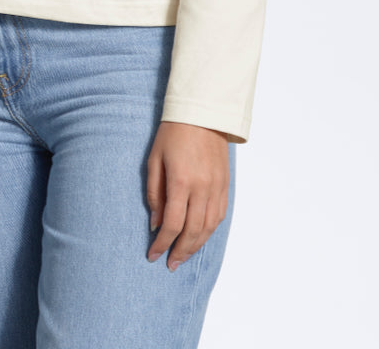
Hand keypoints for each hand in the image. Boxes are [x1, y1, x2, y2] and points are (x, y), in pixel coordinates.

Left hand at [146, 121, 230, 269]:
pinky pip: (219, 216)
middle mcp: (202, 189)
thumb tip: (154, 222)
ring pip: (208, 228)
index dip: (162, 243)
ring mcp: (216, 188)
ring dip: (196, 246)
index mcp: (181, 181)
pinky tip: (200, 238)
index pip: (171, 223)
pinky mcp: (225, 186)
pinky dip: (209, 231)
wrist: (203, 114)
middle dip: (180, 251)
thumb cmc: (172, 133)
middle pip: (192, 231)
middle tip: (169, 264)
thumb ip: (154, 192)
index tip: (152, 255)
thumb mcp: (154, 159)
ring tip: (183, 256)